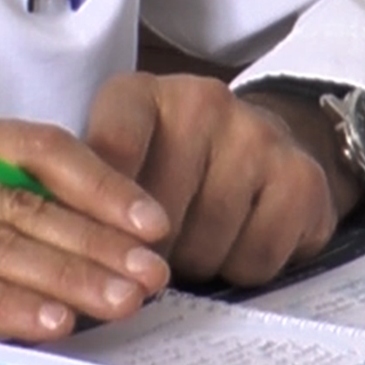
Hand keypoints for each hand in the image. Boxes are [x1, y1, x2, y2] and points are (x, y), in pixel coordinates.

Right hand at [0, 112, 171, 364]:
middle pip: (24, 199)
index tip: (151, 220)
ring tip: (120, 301)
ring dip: (67, 275)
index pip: (33, 147)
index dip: (100, 184)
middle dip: (99, 241)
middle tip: (156, 274)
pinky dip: (2, 303)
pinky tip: (46, 322)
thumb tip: (63, 248)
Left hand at [84, 72, 349, 287]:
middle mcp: (202, 102)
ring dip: (195, 265)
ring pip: (206, 246)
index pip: (110, 152)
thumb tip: (61, 262)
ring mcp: (258, 136)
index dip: (98, 215)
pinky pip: (256, 261)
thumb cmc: (171, 163)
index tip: (98, 252)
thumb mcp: (117, 161)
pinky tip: (237, 241)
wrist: (263, 143)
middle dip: (148, 255)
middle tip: (150, 255)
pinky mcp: (302, 178)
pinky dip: (241, 269)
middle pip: (157, 218)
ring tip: (195, 242)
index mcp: (139, 95)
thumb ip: (82, 197)